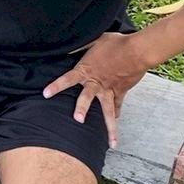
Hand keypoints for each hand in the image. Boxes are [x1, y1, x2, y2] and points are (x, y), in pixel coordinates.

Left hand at [41, 32, 149, 146]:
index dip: (56, 86)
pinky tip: (115, 123)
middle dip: (82, 109)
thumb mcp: (95, 40)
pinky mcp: (121, 91)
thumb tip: (67, 47)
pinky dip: (117, 114)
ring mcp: (109, 90)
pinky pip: (118, 105)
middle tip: (77, 120)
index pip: (67, 79)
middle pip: (87, 98)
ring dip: (110, 127)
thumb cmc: (116, 43)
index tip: (46, 94)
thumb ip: (81, 46)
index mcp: (86, 70)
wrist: (137, 50)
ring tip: (111, 143)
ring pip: (108, 111)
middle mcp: (97, 83)